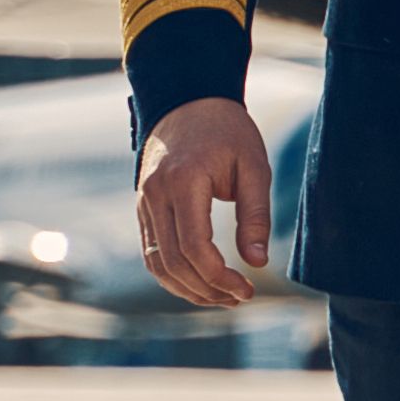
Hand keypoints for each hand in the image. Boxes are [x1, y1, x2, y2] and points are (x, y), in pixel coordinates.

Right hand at [134, 98, 274, 308]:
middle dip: (207, 289)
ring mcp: (143, 203)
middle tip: (241, 297)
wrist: (187, 102)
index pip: (195, 247)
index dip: (220, 277)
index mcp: (184, 183)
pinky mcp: (142, 209)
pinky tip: (201, 283)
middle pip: (173, 262)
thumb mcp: (254, 167)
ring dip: (188, 289)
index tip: (249, 289)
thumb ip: (256, 215)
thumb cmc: (228, 132)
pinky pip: (152, 252)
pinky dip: (173, 274)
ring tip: (224, 298)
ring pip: (157, 263)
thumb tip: (257, 262)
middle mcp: (155, 196)